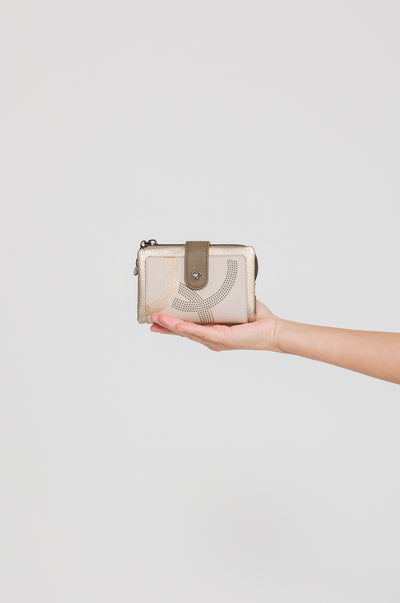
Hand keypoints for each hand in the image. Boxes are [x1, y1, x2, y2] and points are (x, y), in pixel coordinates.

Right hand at [150, 300, 282, 351]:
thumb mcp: (234, 303)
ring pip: (187, 332)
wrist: (272, 329)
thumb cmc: (256, 319)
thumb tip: (216, 277)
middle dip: (165, 325)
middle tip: (150, 320)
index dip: (171, 325)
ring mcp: (215, 339)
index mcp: (211, 330)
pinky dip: (187, 329)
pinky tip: (176, 325)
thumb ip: (223, 293)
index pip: (187, 328)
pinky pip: (201, 333)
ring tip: (157, 318)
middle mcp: (211, 337)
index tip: (157, 320)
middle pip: (182, 331)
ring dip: (171, 325)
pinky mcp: (222, 338)